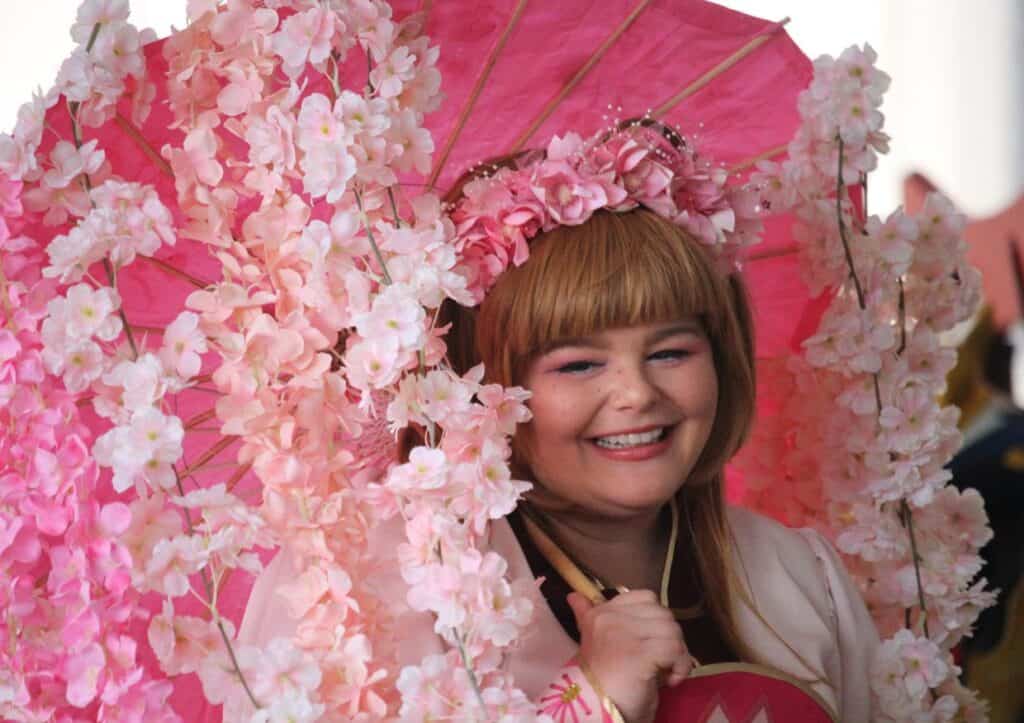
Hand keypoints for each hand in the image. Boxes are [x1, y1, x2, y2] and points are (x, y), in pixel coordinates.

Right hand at [567, 590, 692, 722]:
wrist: (594, 712)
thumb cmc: (600, 683)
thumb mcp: (594, 644)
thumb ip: (587, 615)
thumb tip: (574, 596)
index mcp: (600, 614)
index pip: (645, 598)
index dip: (656, 619)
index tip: (652, 642)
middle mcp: (610, 618)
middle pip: (663, 613)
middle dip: (670, 638)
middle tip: (662, 661)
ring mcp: (625, 633)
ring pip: (672, 629)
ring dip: (677, 654)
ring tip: (666, 672)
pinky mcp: (641, 652)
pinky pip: (675, 648)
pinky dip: (681, 666)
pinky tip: (670, 680)